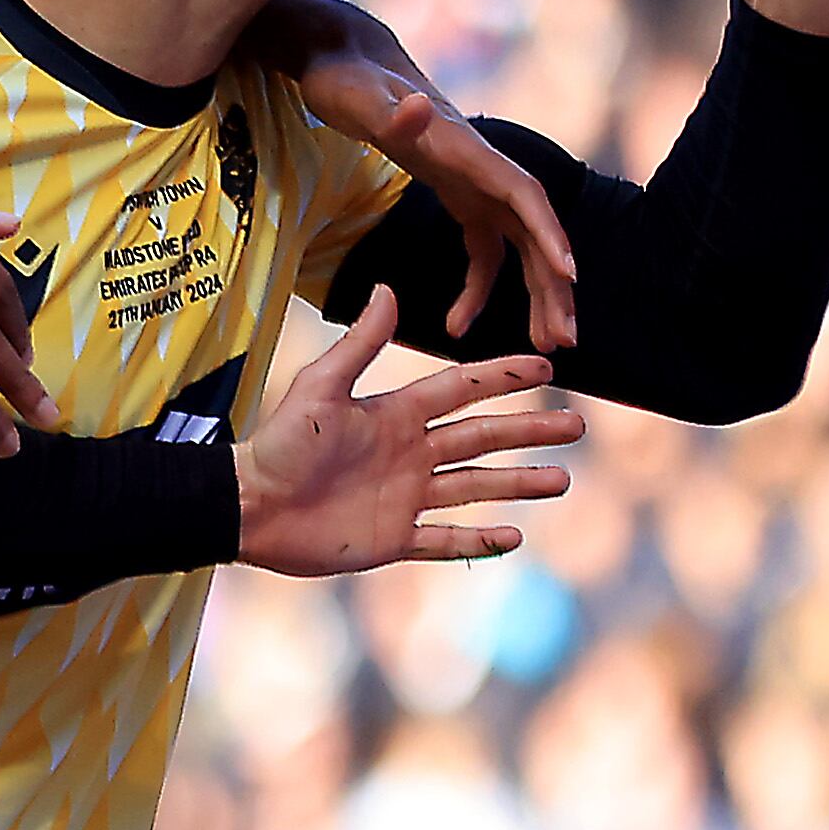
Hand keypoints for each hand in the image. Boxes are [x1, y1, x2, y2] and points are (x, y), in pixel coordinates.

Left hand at [234, 287, 582, 575]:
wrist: (251, 506)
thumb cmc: (280, 443)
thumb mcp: (320, 387)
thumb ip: (358, 345)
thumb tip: (387, 288)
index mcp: (395, 414)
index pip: (461, 390)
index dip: (502, 377)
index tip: (545, 367)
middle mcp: (410, 454)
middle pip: (483, 439)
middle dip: (529, 432)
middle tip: (577, 426)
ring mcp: (406, 498)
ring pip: (476, 487)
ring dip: (519, 484)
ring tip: (562, 480)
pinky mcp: (395, 539)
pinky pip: (447, 541)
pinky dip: (480, 541)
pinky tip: (516, 536)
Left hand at [294, 49, 577, 351]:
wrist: (345, 61)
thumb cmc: (350, 82)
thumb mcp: (361, 100)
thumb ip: (390, 112)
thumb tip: (417, 104)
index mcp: (466, 150)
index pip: (521, 193)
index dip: (547, 233)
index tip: (568, 275)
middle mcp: (480, 167)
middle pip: (532, 228)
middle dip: (552, 282)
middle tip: (564, 339)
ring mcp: (474, 182)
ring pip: (518, 245)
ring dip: (533, 292)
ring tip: (545, 344)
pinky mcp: (459, 195)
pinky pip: (484, 249)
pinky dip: (479, 288)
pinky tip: (458, 326)